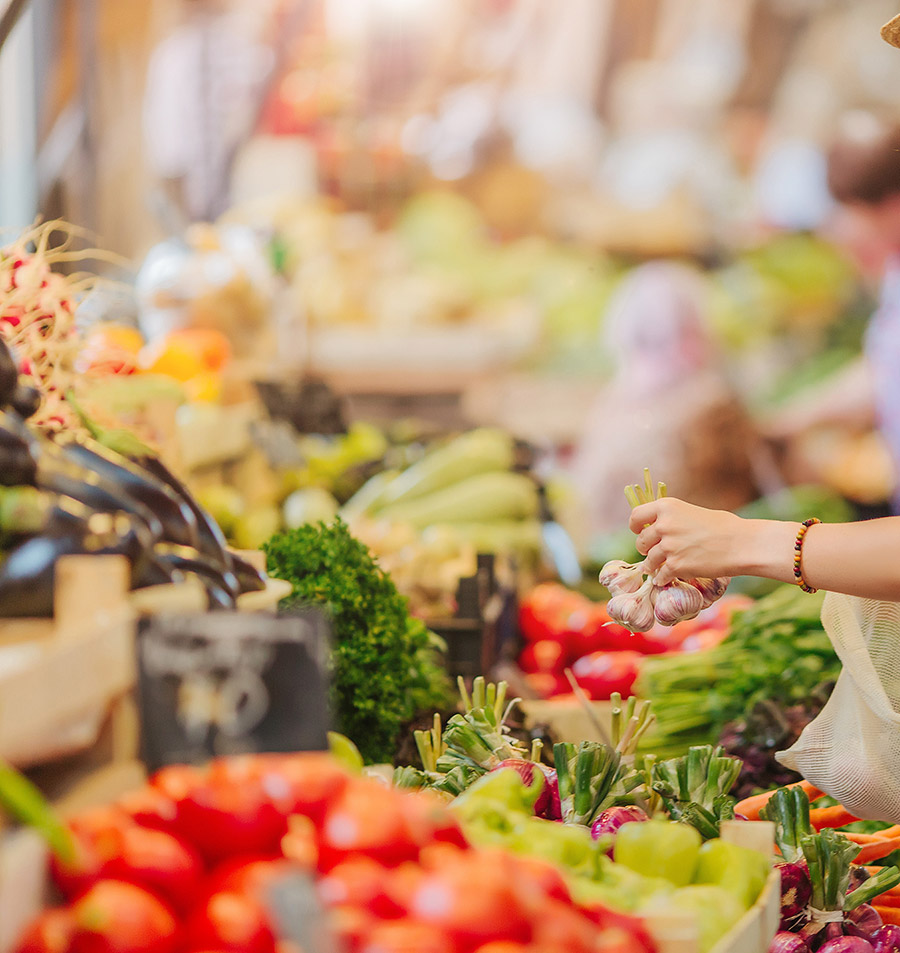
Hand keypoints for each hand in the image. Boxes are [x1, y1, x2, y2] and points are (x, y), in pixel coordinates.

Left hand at [628, 498, 746, 585]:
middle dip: (646, 548)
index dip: (636, 526)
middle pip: (641, 542)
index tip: (639, 531)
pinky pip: (660, 576)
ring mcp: (668, 546)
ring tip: (660, 567)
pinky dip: (663, 578)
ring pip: (649, 561)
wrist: (741, 544)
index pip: (636, 516)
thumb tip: (655, 528)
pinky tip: (668, 578)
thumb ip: (671, 519)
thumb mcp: (691, 512)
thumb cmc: (723, 526)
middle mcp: (664, 525)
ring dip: (653, 566)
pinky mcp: (675, 566)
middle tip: (656, 552)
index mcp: (666, 507)